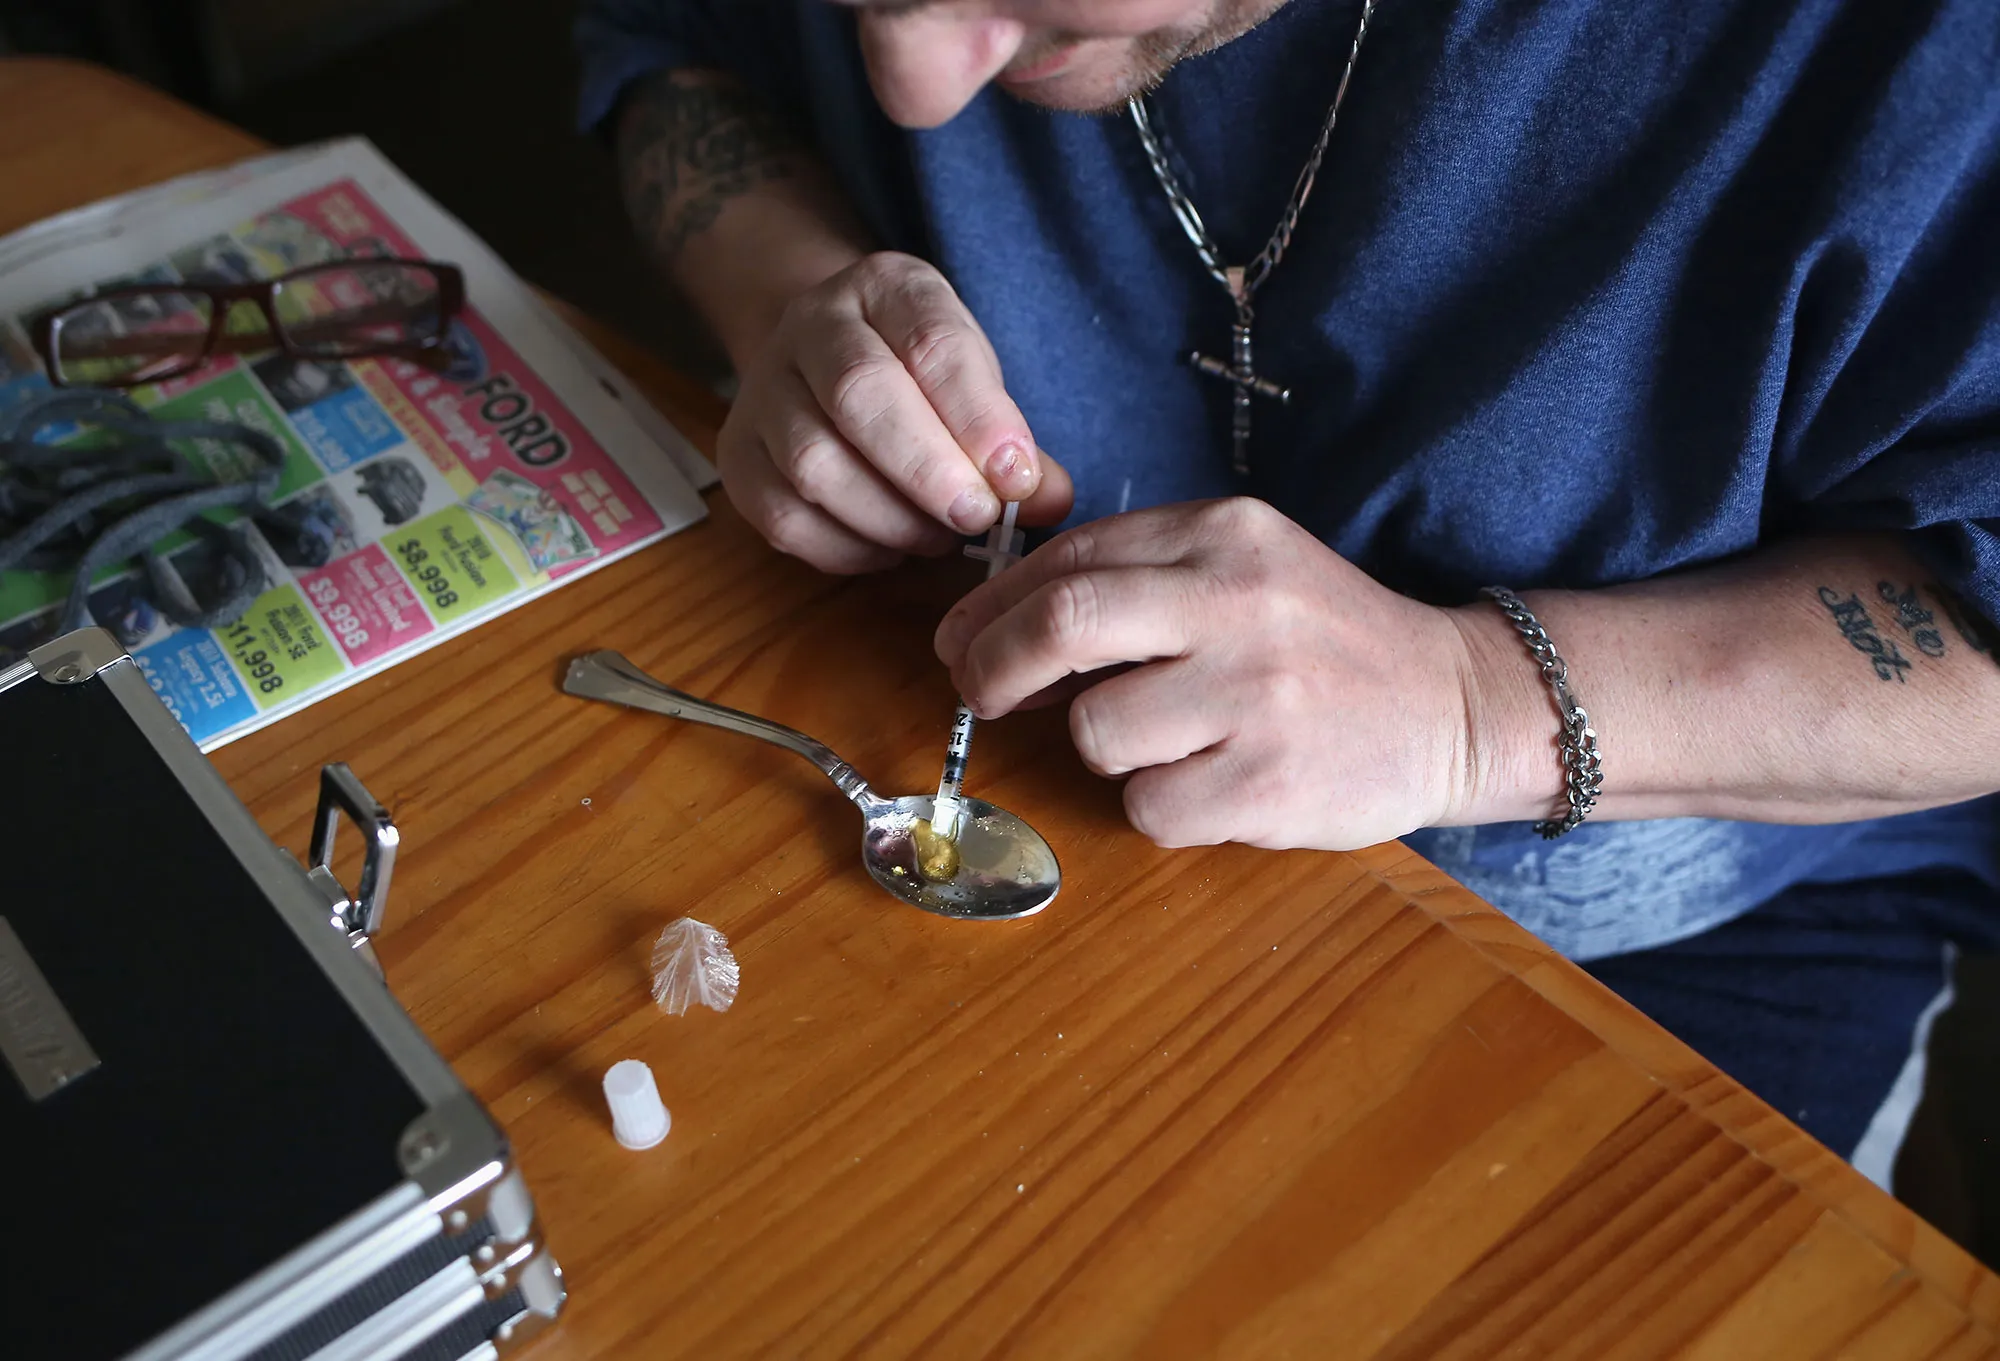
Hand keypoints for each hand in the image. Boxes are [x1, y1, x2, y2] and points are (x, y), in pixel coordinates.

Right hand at [717, 251, 1072, 571]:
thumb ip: (1010, 438)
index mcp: (883, 288)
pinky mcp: (738, 459)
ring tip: (939, 536)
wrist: (820, 358)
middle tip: (976, 518)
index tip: (1017, 476)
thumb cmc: (914, 373)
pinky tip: (890, 546)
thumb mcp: (972, 377)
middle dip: (928, 471)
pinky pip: (785, 519)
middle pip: (859, 396)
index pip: (929, 342)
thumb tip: (1051, 499)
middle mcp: (809, 326)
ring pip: (814, 466)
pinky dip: (848, 548)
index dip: (977, 417)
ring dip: (889, 518)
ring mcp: (761, 392)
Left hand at [932, 498, 1491, 849]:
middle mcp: (1239, 603)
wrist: (1454, 703)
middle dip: (992, 666)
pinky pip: (1148, 807)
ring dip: (1101, 748)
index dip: (991, 607)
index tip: (964, 643)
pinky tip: (1212, 782)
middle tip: (980, 696)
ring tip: (1165, 742)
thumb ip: (1137, 581)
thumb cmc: (1321, 643)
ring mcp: (1257, 696)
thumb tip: (997, 633)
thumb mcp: (1243, 569)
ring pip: (1097, 731)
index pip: (1068, 558)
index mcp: (1223, 534)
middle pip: (1061, 621)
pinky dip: (1156, 805)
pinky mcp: (1268, 784)